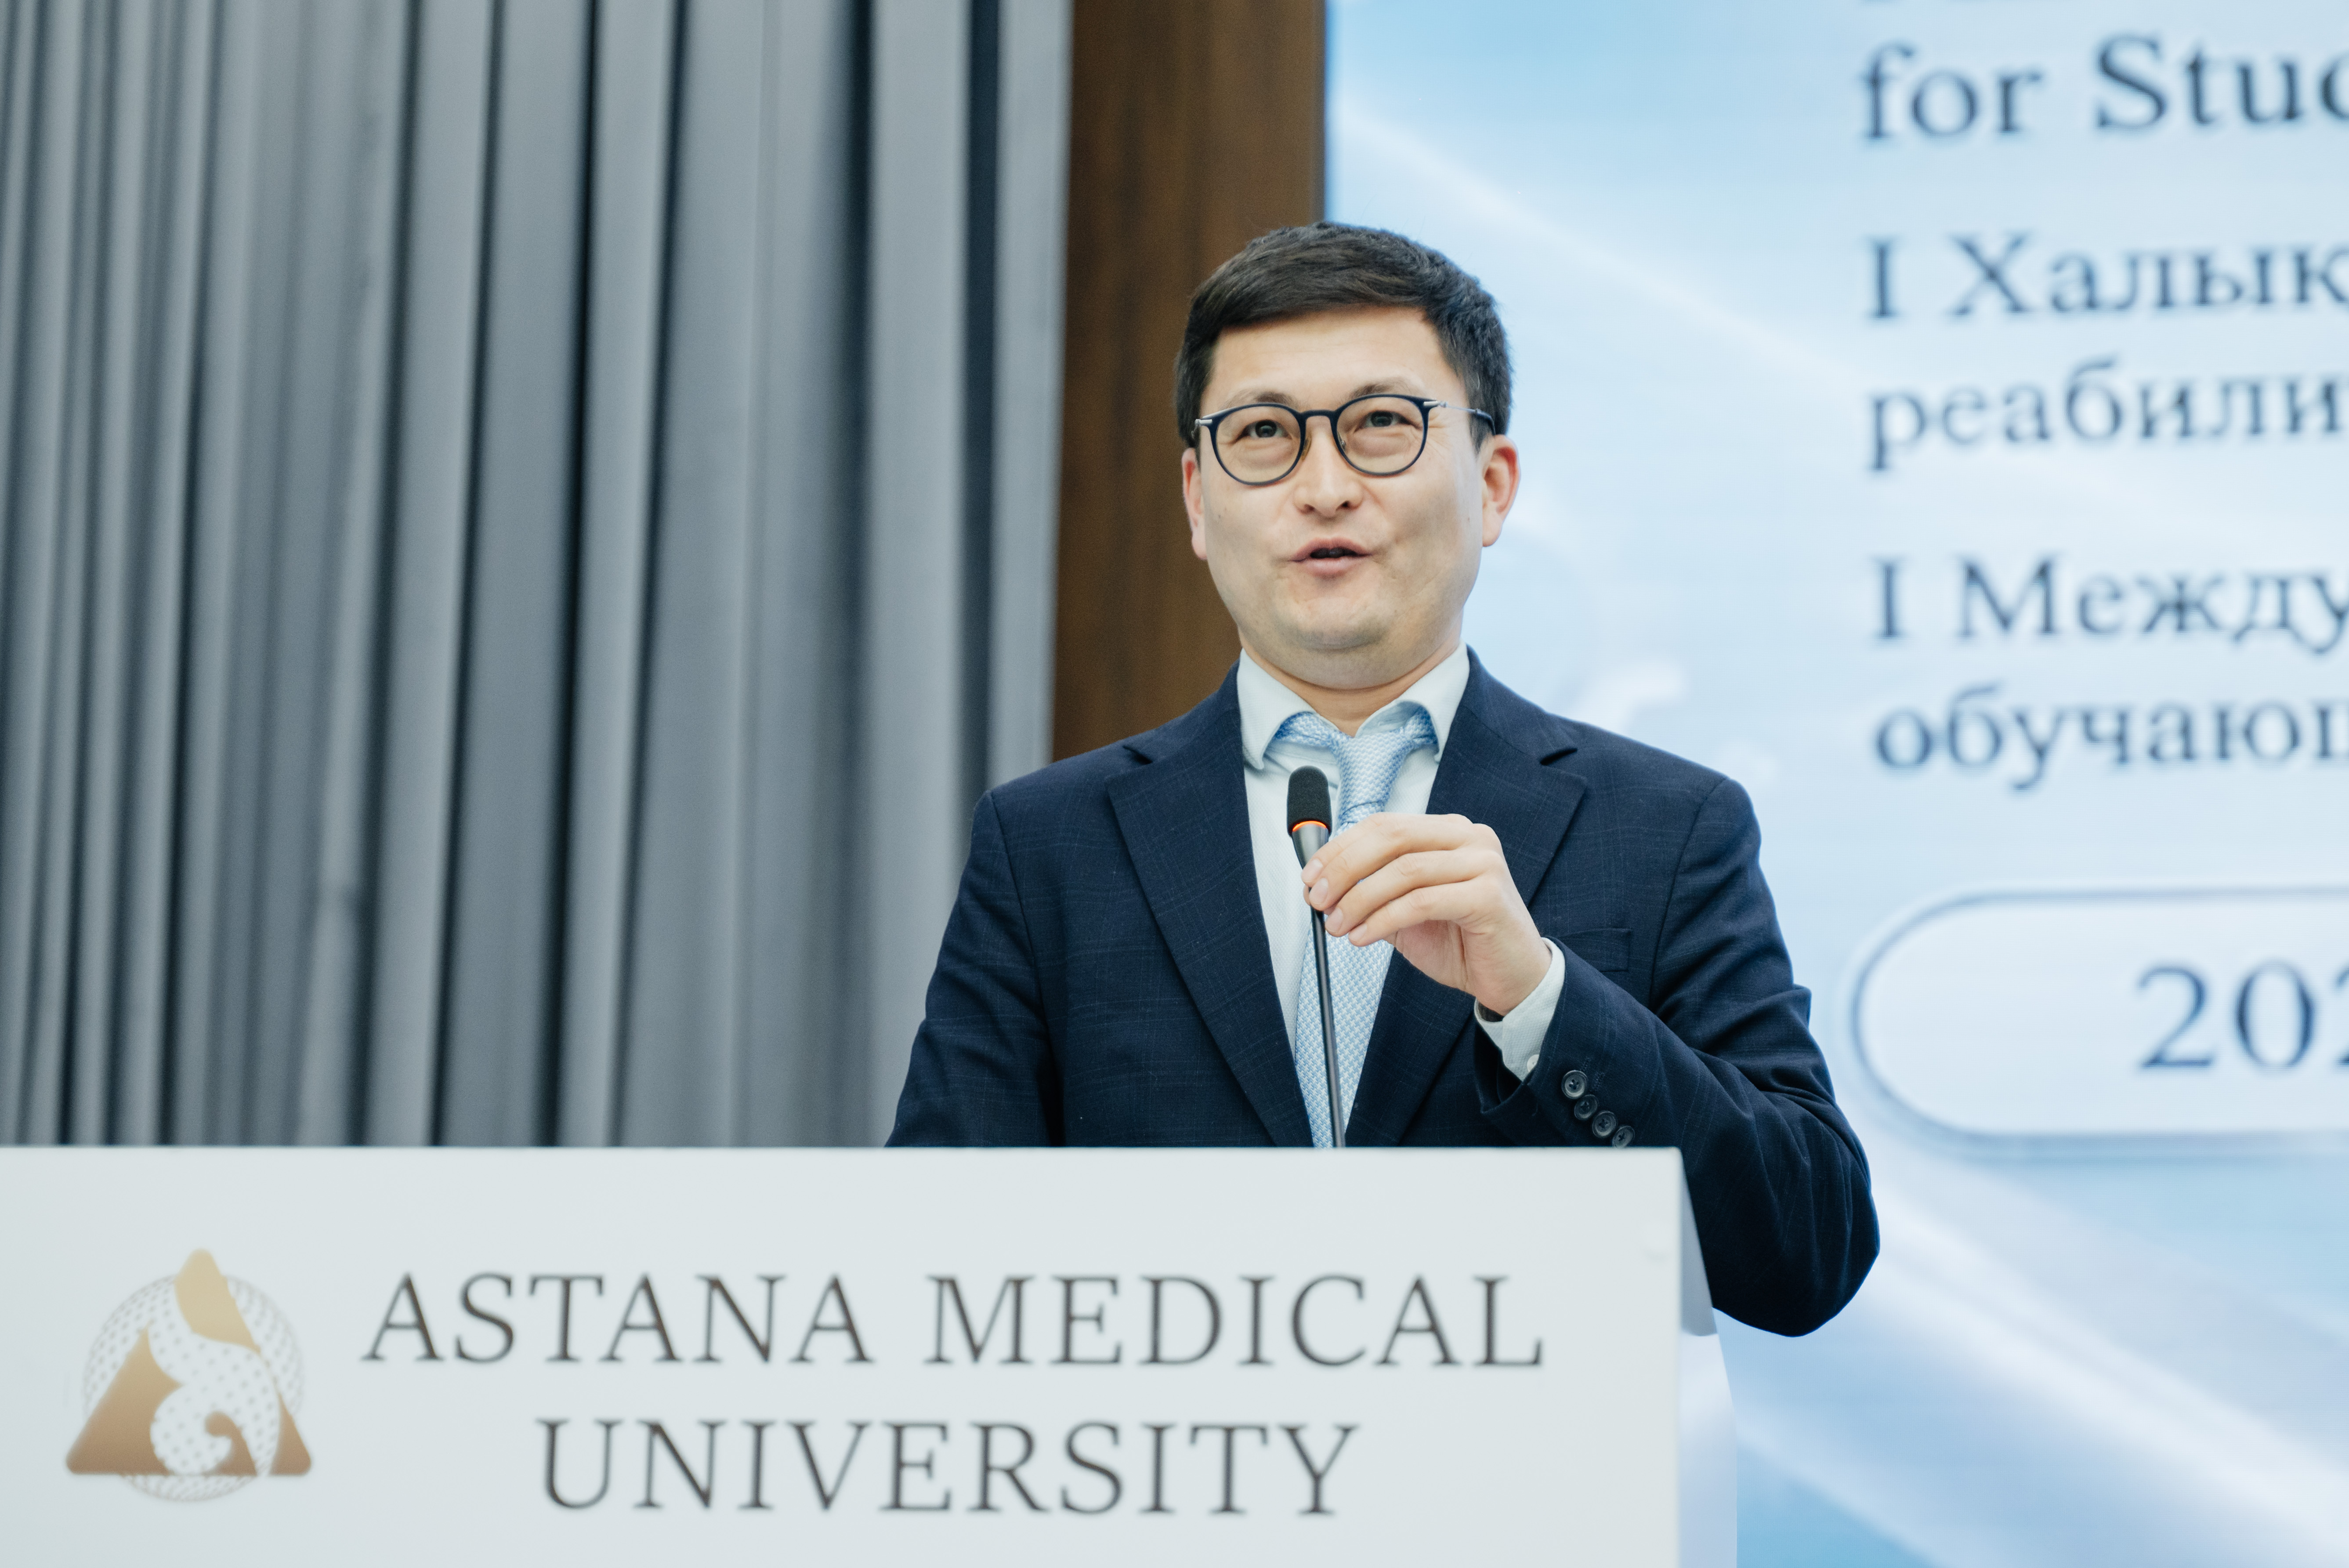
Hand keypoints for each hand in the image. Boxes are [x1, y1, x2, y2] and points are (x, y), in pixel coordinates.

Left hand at [1301, 813, 1550, 1014]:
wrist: (1512, 978)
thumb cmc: (1462, 942)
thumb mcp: (1407, 912)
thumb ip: (1374, 892)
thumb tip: (1323, 886)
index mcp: (1449, 832)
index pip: (1384, 825)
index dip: (1341, 848)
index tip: (1311, 876)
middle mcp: (1470, 837)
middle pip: (1391, 837)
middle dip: (1345, 868)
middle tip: (1318, 900)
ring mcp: (1483, 862)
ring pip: (1403, 870)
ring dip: (1359, 899)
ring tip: (1337, 926)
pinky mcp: (1488, 895)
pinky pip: (1421, 901)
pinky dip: (1384, 919)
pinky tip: (1363, 937)